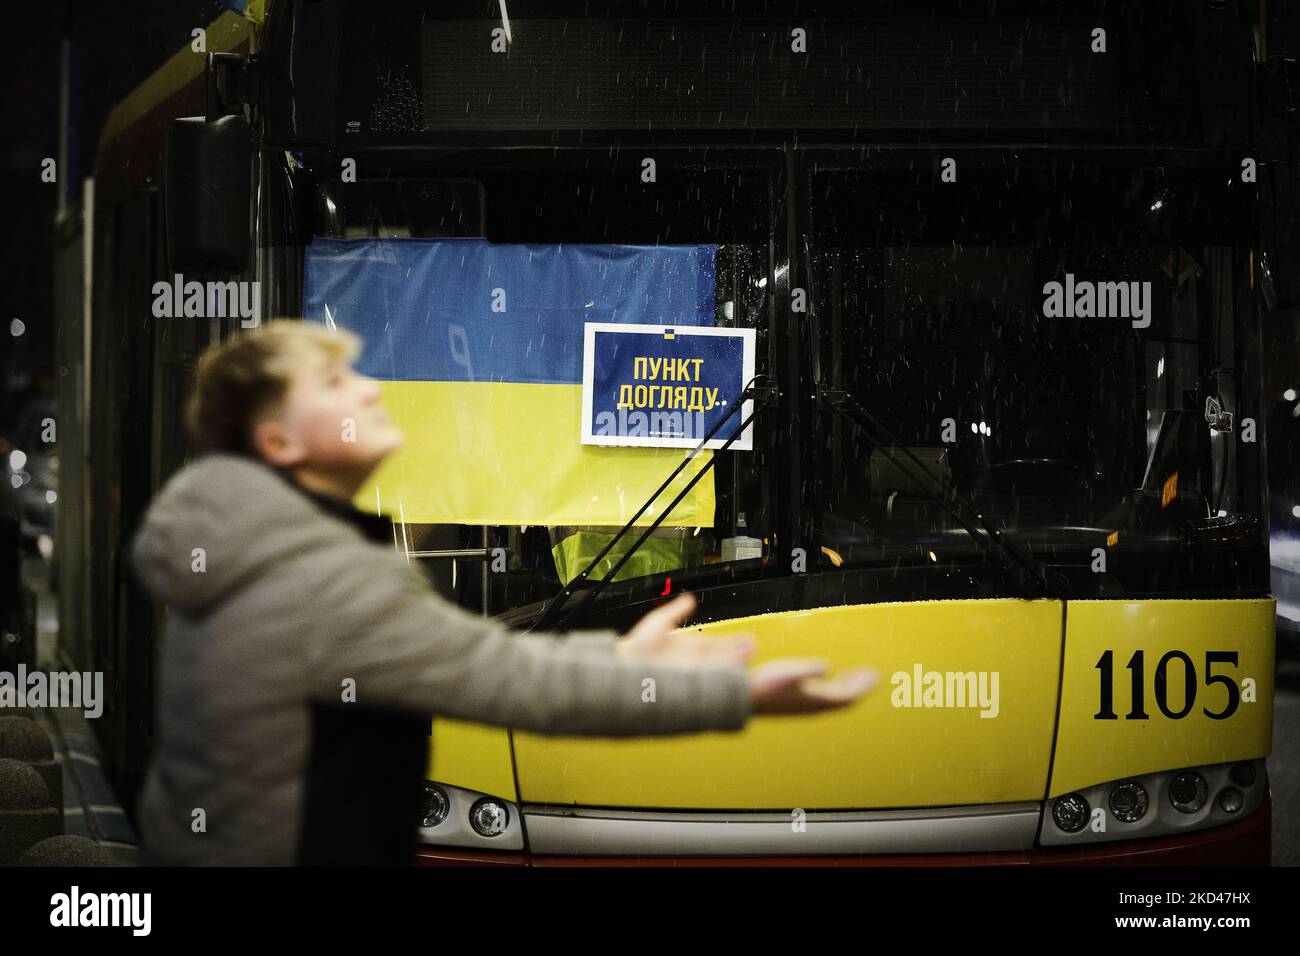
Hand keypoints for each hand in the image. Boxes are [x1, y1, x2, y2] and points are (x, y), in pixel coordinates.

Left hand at [616, 593, 756, 666]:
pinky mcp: (688, 683)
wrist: (622, 667)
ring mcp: (690, 674)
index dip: (730, 642)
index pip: (713, 645)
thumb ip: (675, 611)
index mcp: (687, 649)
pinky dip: (722, 676)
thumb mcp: (659, 623)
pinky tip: (734, 673)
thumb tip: (689, 598)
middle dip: (737, 652)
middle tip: (754, 647)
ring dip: (733, 662)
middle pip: (719, 657)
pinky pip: (709, 680)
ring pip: (718, 668)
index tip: (746, 639)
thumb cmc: (636, 648)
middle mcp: (691, 663)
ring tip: (749, 656)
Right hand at [748, 660, 879, 714]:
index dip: (863, 687)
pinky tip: (831, 677)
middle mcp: (814, 705)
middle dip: (860, 686)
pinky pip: (824, 695)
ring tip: (858, 675)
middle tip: (873, 674)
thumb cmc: (767, 683)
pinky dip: (834, 686)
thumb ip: (809, 669)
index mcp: (817, 700)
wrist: (746, 696)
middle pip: (845, 698)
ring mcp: (806, 703)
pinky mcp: (798, 700)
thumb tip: (827, 667)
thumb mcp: (789, 672)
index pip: (848, 696)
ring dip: (848, 685)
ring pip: (835, 697)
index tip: (876, 675)